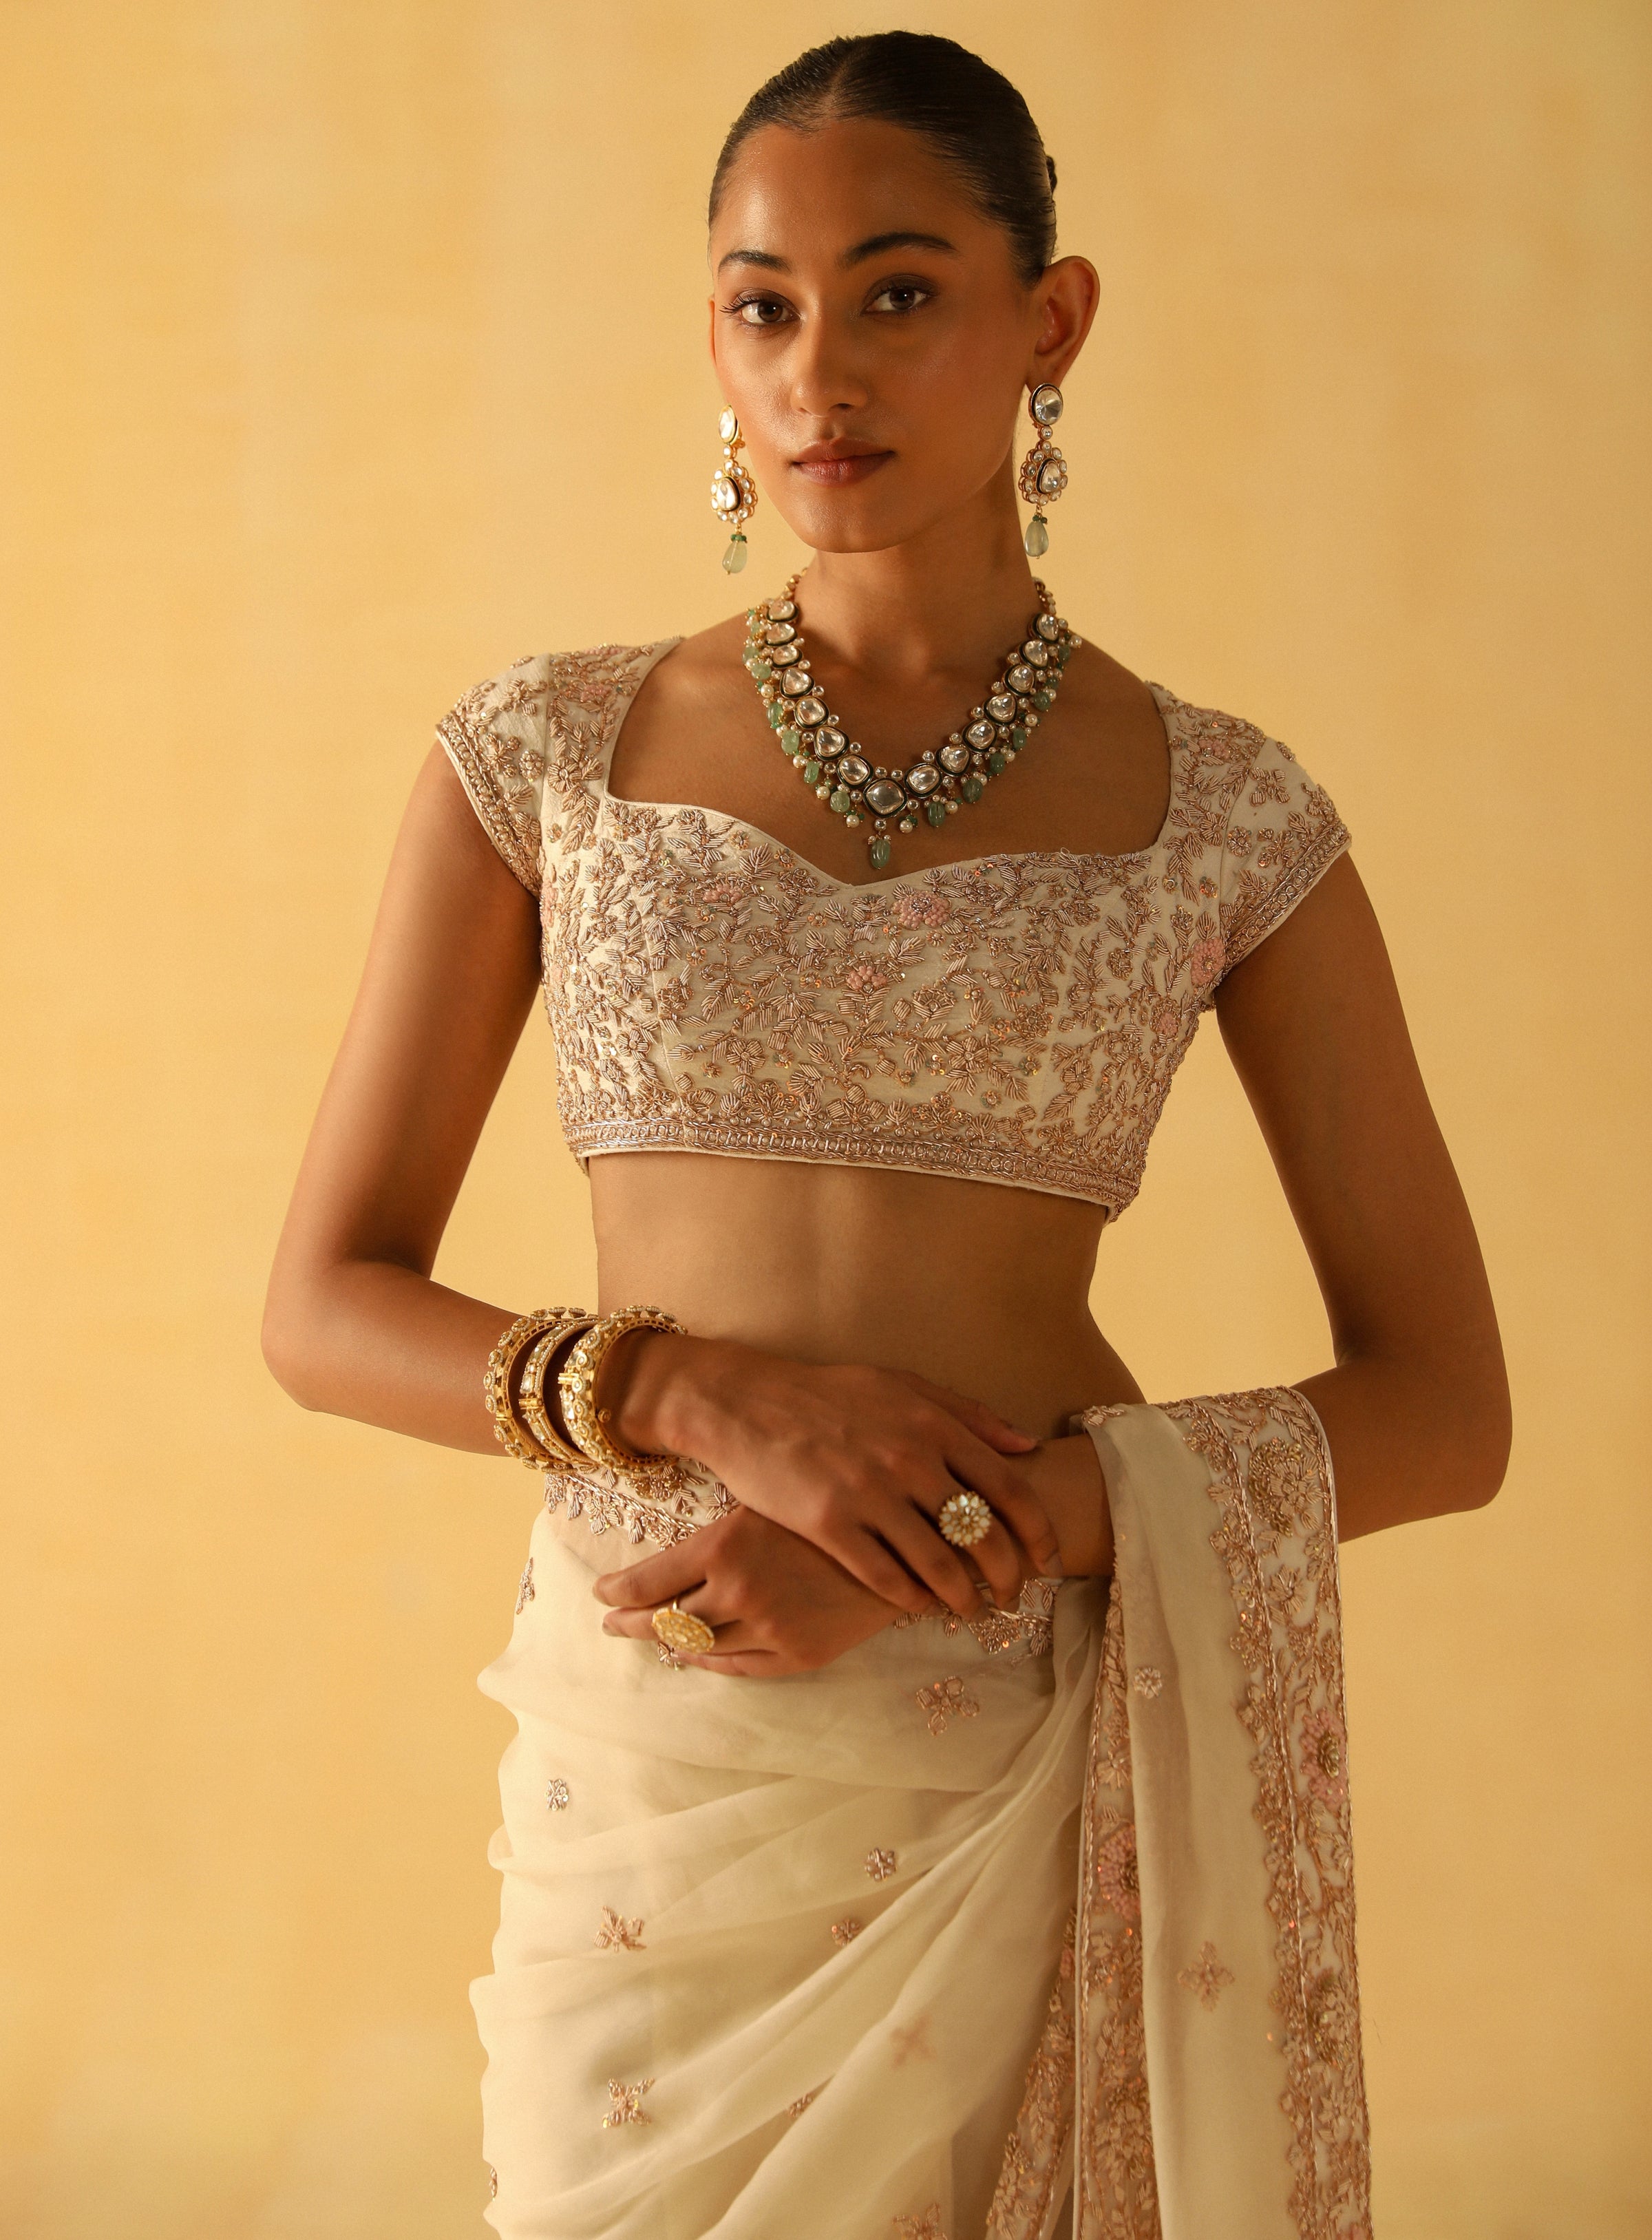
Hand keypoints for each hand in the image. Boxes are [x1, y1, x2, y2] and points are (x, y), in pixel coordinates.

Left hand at [593, 1505, 906, 1676]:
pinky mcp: (798, 1654)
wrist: (910, 1535)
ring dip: (667, 1642)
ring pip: (698, 1645)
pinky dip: (710, 1659)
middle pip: (664, 1621)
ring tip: (651, 1636)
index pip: (647, 1583)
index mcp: (726, 1545)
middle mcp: (740, 1591)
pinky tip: (697, 1651)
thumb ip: (718, 1528)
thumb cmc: (831, 1501)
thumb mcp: (766, 1500)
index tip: (602, 1595)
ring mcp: (770, 1628)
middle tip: (612, 1624)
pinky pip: (737, 1666)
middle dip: (631, 1624)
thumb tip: (666, 1552)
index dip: (617, 1594)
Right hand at [603, 1334, 1060, 1618]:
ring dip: (963, 1598)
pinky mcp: (829, 1525)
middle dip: (1008, 1576)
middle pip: (982, 1536)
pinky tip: (919, 1607)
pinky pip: (886, 1578)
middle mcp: (909, 1460)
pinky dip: (911, 1600)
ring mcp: (869, 1495)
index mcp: (933, 1425)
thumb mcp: (904, 1386)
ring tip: (971, 1611)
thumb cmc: (831, 1395)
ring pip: (938, 1566)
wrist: (749, 1404)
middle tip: (1012, 1596)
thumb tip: (1028, 1446)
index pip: (1010, 1490)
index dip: (1039, 1533)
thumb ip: (969, 1415)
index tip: (1049, 1559)